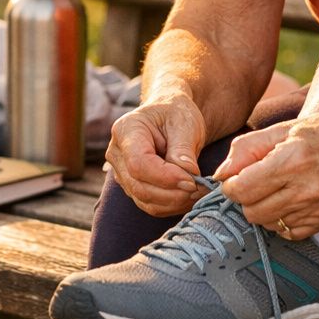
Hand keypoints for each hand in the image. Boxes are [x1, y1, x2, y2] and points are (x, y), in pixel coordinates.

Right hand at [105, 96, 208, 216]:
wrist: (169, 115)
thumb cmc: (175, 113)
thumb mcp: (184, 122)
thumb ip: (183, 149)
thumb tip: (188, 176)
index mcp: (125, 130)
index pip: (139, 164)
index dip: (166, 177)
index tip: (193, 181)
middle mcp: (117, 154)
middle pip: (139, 186)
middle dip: (173, 193)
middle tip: (201, 189)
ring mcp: (121, 173)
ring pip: (145, 200)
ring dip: (174, 202)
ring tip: (199, 191)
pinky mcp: (132, 186)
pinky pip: (150, 205)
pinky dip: (172, 205)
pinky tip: (189, 196)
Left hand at [215, 112, 318, 239]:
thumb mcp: (284, 129)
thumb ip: (247, 149)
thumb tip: (221, 174)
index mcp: (293, 160)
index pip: (242, 189)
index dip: (230, 185)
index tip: (234, 178)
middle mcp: (307, 189)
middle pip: (252, 211)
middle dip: (245, 198)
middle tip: (253, 182)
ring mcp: (318, 209)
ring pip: (268, 224)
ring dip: (263, 209)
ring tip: (276, 188)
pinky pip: (288, 232)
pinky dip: (282, 219)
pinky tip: (290, 200)